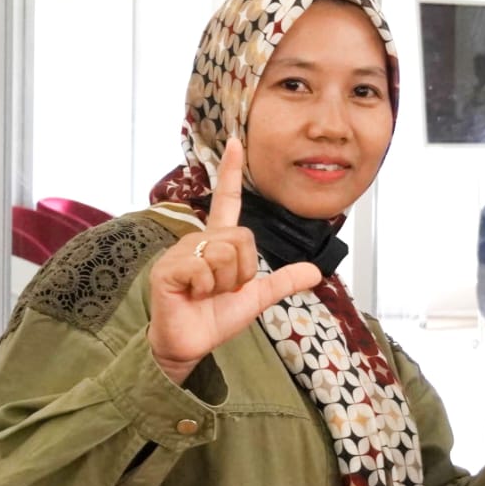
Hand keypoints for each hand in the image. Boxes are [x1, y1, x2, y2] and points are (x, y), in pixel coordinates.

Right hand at [146, 138, 322, 385]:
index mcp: (218, 242)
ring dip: (225, 281)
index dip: (232, 172)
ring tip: (206, 293)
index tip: (236, 142)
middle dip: (243, 270)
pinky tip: (192, 296)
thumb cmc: (215, 317)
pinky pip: (205, 269)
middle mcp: (199, 240)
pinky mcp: (168, 269)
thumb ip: (283, 281)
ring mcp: (181, 253)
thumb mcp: (256, 297)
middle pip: (241, 237)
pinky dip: (206, 289)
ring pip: (225, 253)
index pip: (227, 200)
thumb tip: (316, 272)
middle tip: (224, 288)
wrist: (190, 344)